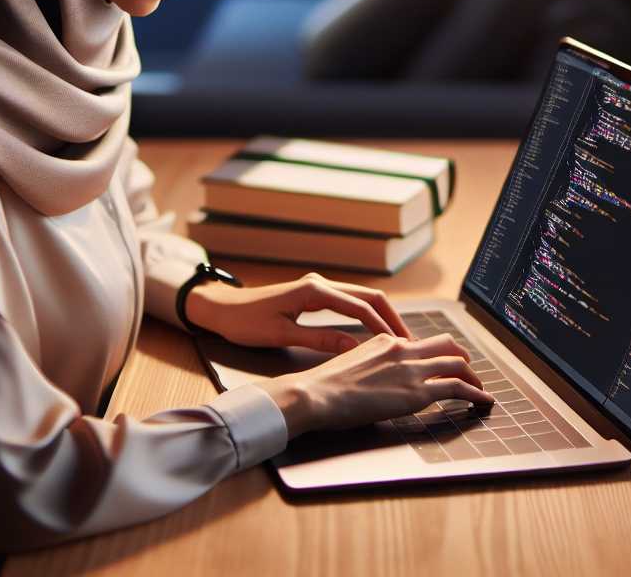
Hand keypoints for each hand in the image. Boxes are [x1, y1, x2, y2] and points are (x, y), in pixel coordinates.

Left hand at [183, 271, 413, 351]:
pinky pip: (350, 301)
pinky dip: (367, 314)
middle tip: (410, 342)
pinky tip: (374, 331)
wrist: (221, 309)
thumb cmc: (245, 324)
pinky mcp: (314, 293)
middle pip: (369, 295)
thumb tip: (355, 348)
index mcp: (314, 291)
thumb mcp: (281, 335)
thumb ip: (319, 341)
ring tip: (398, 339)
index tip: (400, 346)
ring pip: (362, 297)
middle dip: (391, 318)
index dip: (383, 327)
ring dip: (381, 315)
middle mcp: (320, 283)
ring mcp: (318, 286)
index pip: (360, 307)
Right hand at [256, 332, 494, 437]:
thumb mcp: (349, 364)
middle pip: (446, 345)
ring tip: (480, 390)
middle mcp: (403, 349)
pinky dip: (475, 393)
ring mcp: (412, 370)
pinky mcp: (417, 392)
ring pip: (457, 364)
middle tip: (469, 371)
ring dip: (473, 377)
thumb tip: (376, 377)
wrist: (315, 394)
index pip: (420, 343)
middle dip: (462, 358)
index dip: (436, 354)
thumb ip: (369, 365)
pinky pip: (457, 387)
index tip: (442, 364)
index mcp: (385, 342)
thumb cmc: (323, 387)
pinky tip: (482, 401)